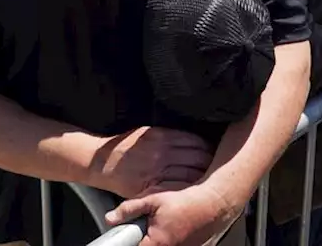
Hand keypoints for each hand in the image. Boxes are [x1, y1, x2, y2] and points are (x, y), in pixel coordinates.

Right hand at [94, 126, 213, 198]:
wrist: (103, 162)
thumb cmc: (126, 146)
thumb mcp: (147, 132)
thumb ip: (169, 135)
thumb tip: (192, 139)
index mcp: (162, 136)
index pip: (195, 141)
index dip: (208, 147)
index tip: (215, 151)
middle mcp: (162, 153)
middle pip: (197, 158)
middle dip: (210, 162)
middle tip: (218, 167)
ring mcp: (157, 171)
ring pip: (189, 174)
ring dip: (202, 177)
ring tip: (210, 179)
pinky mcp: (151, 186)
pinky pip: (176, 188)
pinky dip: (187, 188)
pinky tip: (193, 189)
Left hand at [105, 182, 238, 245]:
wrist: (213, 204)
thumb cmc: (184, 202)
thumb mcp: (154, 201)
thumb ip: (130, 209)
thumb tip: (109, 218)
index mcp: (157, 244)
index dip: (128, 243)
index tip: (126, 237)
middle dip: (143, 241)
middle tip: (144, 229)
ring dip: (156, 241)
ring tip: (162, 227)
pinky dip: (169, 241)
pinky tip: (172, 231)